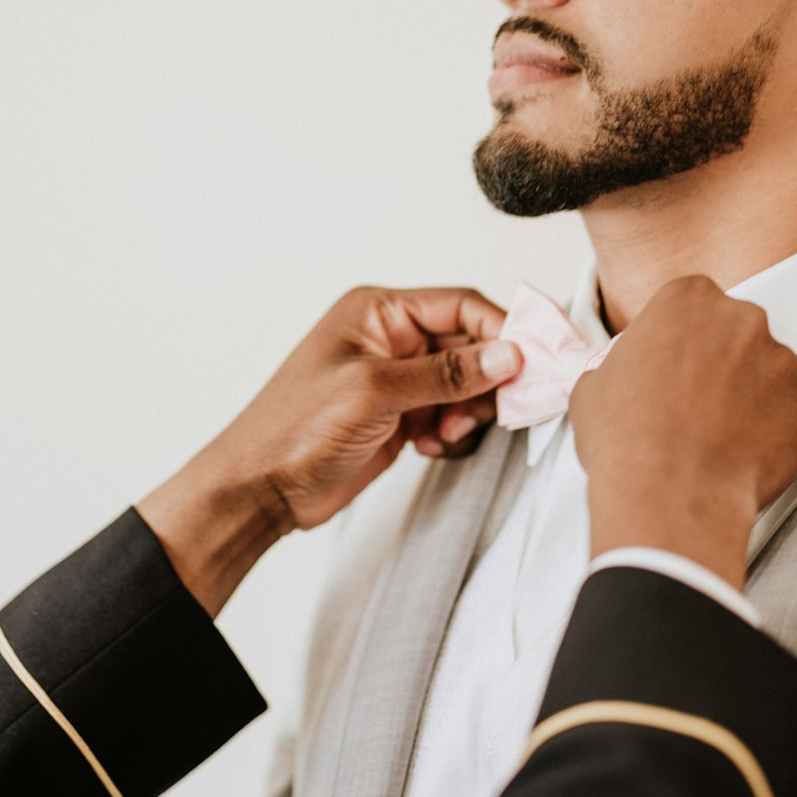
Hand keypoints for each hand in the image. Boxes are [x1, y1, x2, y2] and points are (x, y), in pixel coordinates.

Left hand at [138, 285, 520, 613]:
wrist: (261, 490)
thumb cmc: (293, 430)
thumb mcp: (375, 393)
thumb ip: (446, 374)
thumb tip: (508, 354)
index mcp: (379, 312)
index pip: (461, 306)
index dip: (503, 331)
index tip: (535, 361)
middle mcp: (391, 340)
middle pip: (471, 346)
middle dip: (488, 380)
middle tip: (500, 409)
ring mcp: (397, 380)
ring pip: (467, 385)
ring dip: (470, 412)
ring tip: (445, 434)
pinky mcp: (400, 417)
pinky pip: (451, 415)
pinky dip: (453, 433)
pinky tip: (430, 447)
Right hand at [569, 276, 796, 590]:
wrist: (670, 497)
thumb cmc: (623, 438)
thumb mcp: (594, 385)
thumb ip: (623, 363)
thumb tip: (628, 375)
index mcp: (687, 299)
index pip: (690, 305)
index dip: (678, 340)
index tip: (670, 369)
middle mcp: (742, 318)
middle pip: (734, 332)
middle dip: (719, 361)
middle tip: (693, 404)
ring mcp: (782, 361)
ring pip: (766, 372)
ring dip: (747, 396)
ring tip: (716, 437)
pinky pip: (790, 413)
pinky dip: (771, 431)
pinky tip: (739, 456)